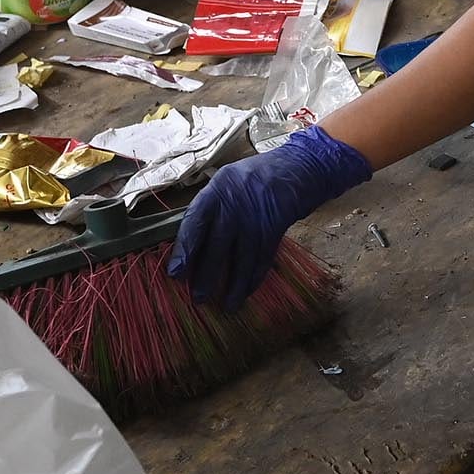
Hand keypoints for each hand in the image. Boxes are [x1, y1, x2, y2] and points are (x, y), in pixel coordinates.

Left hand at [165, 121, 372, 307]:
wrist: (298, 167)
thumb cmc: (254, 177)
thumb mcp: (227, 181)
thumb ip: (210, 208)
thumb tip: (189, 244)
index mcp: (217, 190)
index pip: (195, 221)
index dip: (184, 249)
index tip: (175, 273)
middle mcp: (235, 204)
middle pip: (217, 245)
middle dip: (206, 275)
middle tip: (198, 298)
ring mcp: (257, 217)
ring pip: (242, 258)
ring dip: (234, 285)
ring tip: (226, 306)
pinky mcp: (276, 228)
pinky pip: (263, 259)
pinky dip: (255, 278)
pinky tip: (246, 293)